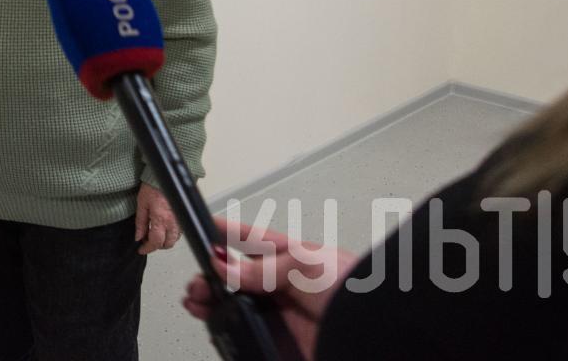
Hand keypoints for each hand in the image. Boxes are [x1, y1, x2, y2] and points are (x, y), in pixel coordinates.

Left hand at [134, 182, 179, 253]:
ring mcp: (180, 219)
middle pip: (167, 244)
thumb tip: (138, 236)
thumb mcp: (142, 204)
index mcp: (160, 219)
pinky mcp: (184, 216)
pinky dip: (172, 234)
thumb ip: (140, 223)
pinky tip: (165, 228)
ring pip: (175, 239)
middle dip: (157, 246)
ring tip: (156, 234)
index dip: (147, 249)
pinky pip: (180, 231)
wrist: (166, 175)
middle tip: (148, 242)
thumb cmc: (153, 186)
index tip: (141, 249)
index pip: (155, 242)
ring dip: (165, 241)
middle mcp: (173, 222)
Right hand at [181, 220, 357, 359]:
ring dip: (213, 303)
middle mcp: (282, 283)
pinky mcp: (281, 340)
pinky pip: (247, 334)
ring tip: (196, 302)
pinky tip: (217, 325)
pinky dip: (228, 331)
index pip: (251, 239)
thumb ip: (261, 268)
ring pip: (236, 306)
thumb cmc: (352, 289)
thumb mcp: (303, 265)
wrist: (372, 335)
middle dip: (211, 276)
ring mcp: (280, 313)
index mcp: (289, 256)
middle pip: (236, 277)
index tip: (203, 226)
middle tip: (195, 282)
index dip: (227, 232)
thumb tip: (224, 265)